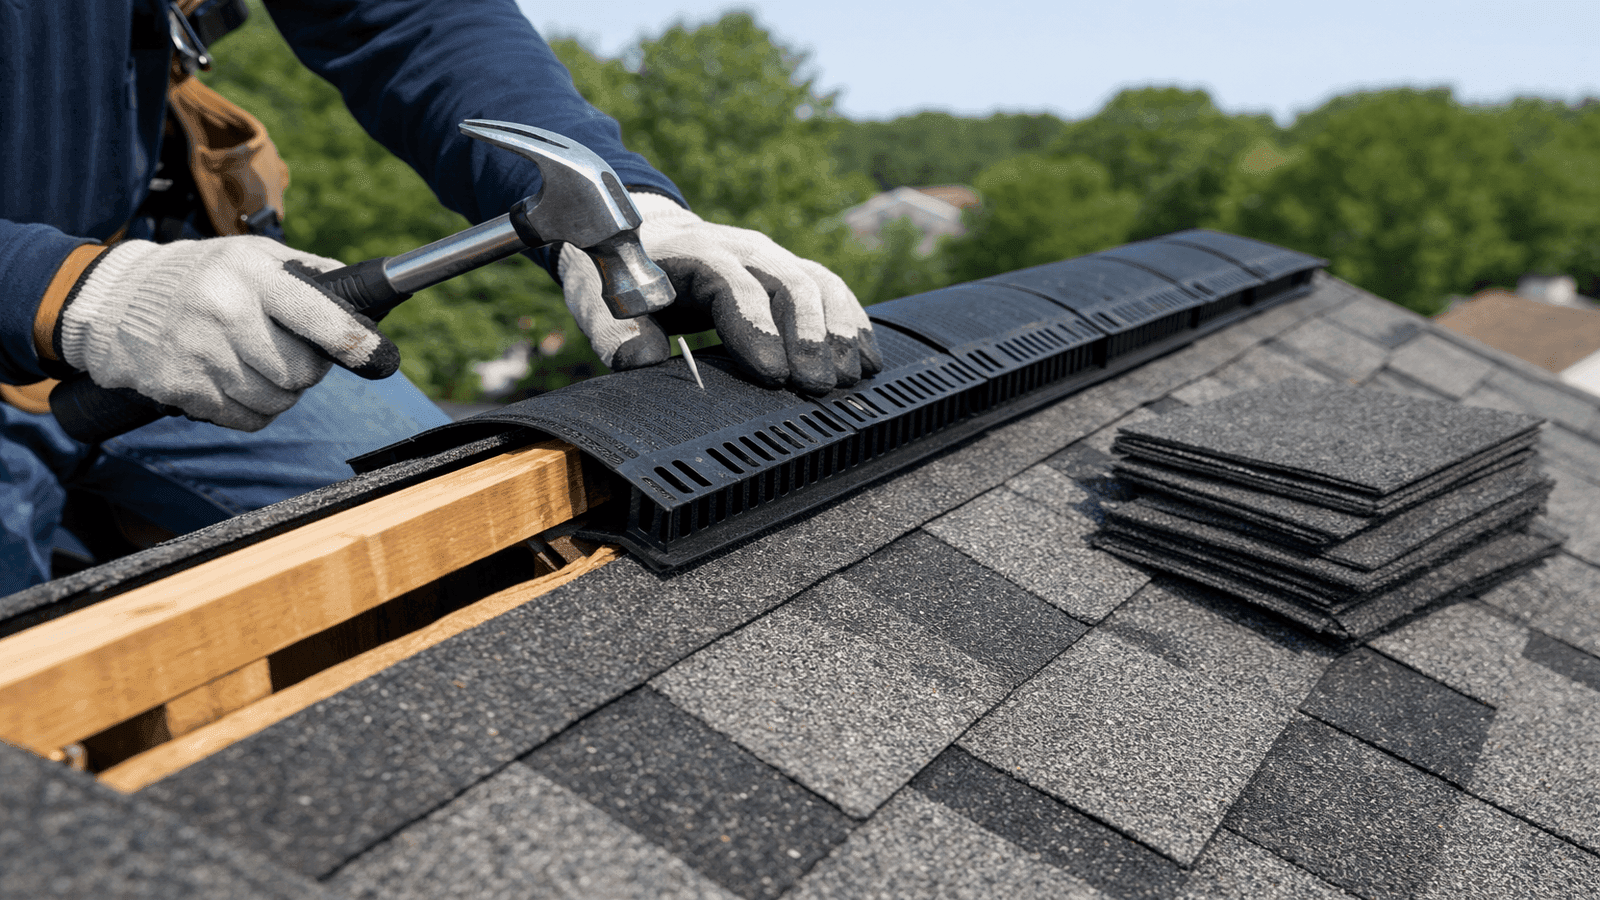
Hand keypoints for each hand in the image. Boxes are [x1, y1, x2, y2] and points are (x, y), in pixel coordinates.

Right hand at [57, 236, 398, 430]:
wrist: (117, 302)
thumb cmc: (203, 277)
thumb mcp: (252, 257)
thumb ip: (309, 275)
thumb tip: (366, 297)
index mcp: (250, 275)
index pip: (314, 315)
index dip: (352, 341)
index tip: (376, 355)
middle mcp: (224, 313)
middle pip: (301, 372)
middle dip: (305, 369)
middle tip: (286, 350)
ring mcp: (200, 354)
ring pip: (278, 401)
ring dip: (278, 391)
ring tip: (254, 362)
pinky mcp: (183, 388)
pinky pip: (248, 419)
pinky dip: (251, 408)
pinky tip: (232, 379)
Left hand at [559, 192, 881, 394]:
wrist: (640, 234)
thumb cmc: (616, 274)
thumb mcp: (597, 296)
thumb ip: (613, 328)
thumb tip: (639, 360)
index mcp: (692, 252)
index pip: (734, 284)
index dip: (756, 327)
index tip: (773, 374)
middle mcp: (740, 248)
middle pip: (788, 281)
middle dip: (810, 336)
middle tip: (820, 387)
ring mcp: (770, 256)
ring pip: (818, 282)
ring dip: (840, 331)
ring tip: (851, 377)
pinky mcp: (787, 269)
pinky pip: (830, 288)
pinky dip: (853, 321)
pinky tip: (867, 357)